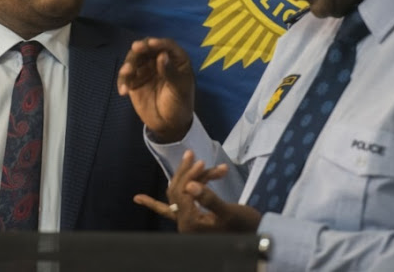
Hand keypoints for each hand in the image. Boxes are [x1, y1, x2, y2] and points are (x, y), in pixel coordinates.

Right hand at [117, 38, 194, 142]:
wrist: (169, 125)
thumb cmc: (180, 104)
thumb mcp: (179, 89)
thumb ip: (170, 72)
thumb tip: (161, 55)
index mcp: (176, 59)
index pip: (167, 46)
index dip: (159, 43)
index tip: (151, 43)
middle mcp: (159, 60)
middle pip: (147, 49)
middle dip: (140, 48)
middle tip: (135, 48)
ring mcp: (145, 69)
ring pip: (134, 60)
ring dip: (129, 63)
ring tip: (127, 72)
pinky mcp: (134, 80)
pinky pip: (126, 77)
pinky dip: (123, 81)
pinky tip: (123, 91)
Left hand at [134, 150, 260, 232]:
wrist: (256, 238)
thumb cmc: (245, 226)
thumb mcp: (229, 213)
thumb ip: (209, 199)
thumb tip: (189, 185)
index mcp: (191, 223)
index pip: (183, 192)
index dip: (190, 175)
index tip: (203, 161)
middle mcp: (184, 224)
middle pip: (177, 191)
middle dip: (187, 173)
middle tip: (193, 155)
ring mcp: (186, 222)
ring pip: (180, 194)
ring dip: (188, 178)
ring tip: (204, 164)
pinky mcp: (190, 220)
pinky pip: (168, 210)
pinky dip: (154, 204)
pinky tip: (138, 198)